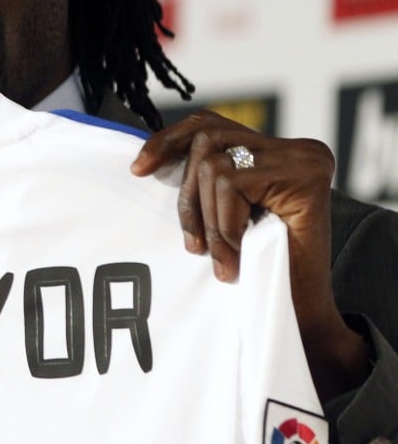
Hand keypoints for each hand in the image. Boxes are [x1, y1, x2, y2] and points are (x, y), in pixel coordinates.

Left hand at [131, 111, 369, 401]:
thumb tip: (147, 160)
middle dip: (189, 193)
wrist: (301, 318)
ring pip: (216, 164)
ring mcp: (303, 159)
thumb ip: (206, 181)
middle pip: (208, 138)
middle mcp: (295, 148)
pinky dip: (224, 225)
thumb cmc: (258, 269)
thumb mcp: (224, 214)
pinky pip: (233, 185)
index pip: (209, 125)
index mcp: (273, 151)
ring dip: (208, 218)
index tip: (138, 170)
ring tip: (220, 258)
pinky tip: (236, 257)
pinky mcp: (306, 178)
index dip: (168, 141)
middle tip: (193, 245)